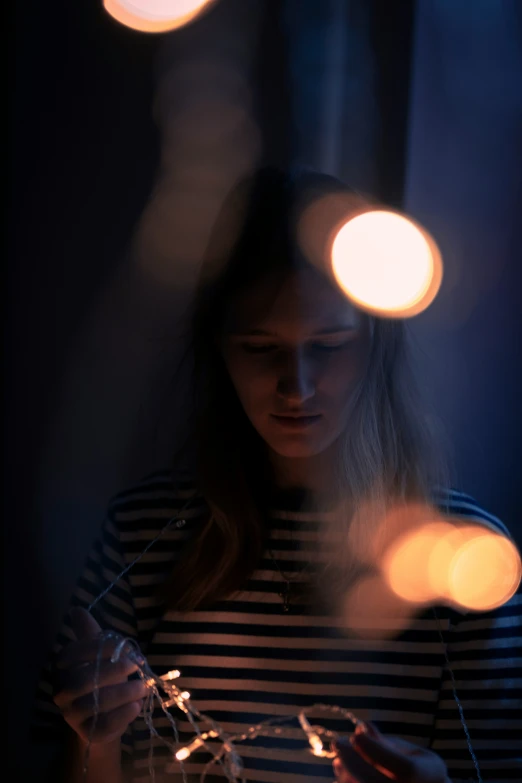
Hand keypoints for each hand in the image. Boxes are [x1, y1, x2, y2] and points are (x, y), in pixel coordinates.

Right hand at [53, 608, 146, 743]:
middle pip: (82, 680)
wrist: (104, 718)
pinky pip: (102, 725)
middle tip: (137, 666)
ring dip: (122, 694)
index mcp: (62, 668)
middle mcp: (61, 692)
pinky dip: (122, 716)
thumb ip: (90, 633)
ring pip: (93, 704)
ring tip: (143, 686)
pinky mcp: (87, 734)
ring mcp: (71, 715)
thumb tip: (76, 610)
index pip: (73, 654)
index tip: (128, 646)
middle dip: (112, 671)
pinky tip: (137, 706)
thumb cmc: (101, 678)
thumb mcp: (98, 654)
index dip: (101, 647)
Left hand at [332, 722, 448, 782]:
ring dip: (346, 773)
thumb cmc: (419, 771)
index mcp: (428, 777)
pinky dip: (347, 782)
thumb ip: (387, 743)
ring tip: (339, 757)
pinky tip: (342, 770)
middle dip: (353, 761)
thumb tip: (363, 727)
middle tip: (338, 743)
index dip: (377, 751)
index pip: (403, 769)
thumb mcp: (412, 752)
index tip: (356, 734)